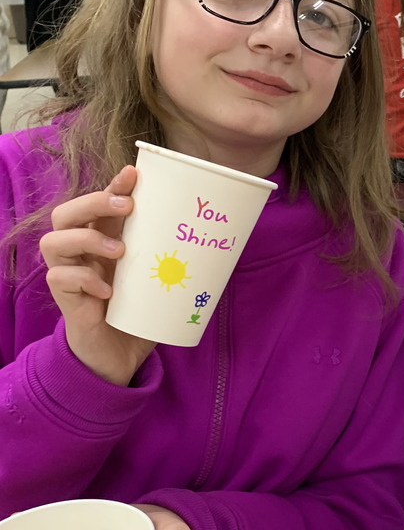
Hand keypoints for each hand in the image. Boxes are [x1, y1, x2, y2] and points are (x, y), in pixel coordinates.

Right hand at [39, 165, 155, 384]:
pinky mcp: (65, 301)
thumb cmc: (140, 312)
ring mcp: (69, 275)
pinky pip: (59, 278)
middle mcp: (80, 254)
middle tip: (127, 206)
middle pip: (65, 214)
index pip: (99, 204)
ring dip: (87, 239)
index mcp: (103, 241)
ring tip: (121, 252)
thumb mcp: (158, 279)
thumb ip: (174, 258)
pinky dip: (83, 279)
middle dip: (94, 202)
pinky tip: (109, 291)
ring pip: (53, 241)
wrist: (120, 355)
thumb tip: (223, 241)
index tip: (133, 173)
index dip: (112, 185)